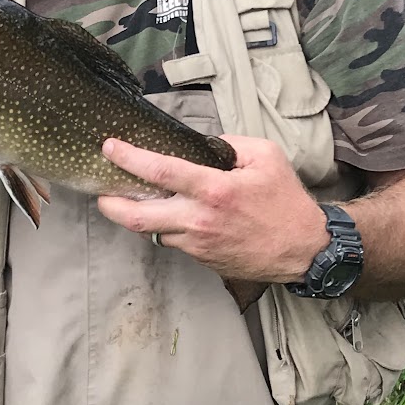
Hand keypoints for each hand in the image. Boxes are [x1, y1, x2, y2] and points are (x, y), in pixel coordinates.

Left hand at [97, 134, 330, 284]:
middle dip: (110, 204)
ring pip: (152, 232)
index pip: (160, 171)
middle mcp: (199, 220)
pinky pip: (173, 241)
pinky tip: (166, 215)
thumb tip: (202, 145)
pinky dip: (164, 227)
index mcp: (214, 190)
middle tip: (100, 191)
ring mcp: (198, 244)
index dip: (129, 158)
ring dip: (139, 217)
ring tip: (132, 200)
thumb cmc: (286, 200)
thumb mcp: (265, 156)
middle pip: (137, 217)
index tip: (109, 147)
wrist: (304, 249)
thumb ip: (229, 144)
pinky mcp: (202, 260)